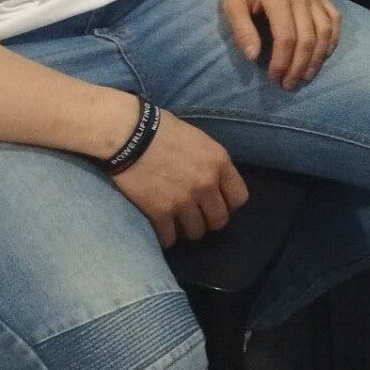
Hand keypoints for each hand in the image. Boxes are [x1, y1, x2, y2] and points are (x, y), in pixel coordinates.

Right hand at [110, 107, 249, 246]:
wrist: (129, 135)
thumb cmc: (163, 131)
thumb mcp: (200, 140)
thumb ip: (212, 163)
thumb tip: (216, 181)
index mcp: (219, 162)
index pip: (239, 198)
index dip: (229, 203)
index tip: (217, 202)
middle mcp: (206, 184)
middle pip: (219, 220)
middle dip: (208, 219)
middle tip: (196, 214)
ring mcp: (184, 200)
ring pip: (196, 233)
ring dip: (187, 229)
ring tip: (178, 221)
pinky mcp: (160, 212)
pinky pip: (170, 238)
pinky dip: (166, 236)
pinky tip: (161, 227)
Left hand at [219, 0, 342, 88]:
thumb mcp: (230, 3)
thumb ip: (241, 30)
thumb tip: (253, 58)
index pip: (286, 35)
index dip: (282, 60)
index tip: (273, 77)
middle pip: (308, 37)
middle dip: (299, 65)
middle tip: (288, 84)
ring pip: (325, 30)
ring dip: (317, 57)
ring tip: (306, 75)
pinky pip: (334, 18)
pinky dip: (332, 39)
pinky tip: (323, 54)